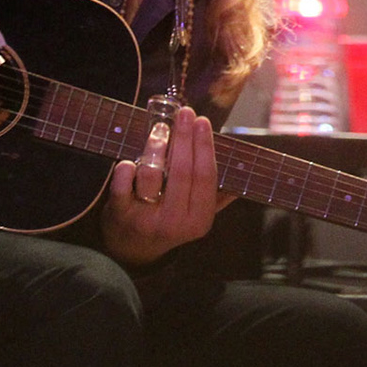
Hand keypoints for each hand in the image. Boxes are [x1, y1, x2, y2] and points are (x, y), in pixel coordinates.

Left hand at [100, 105, 235, 265]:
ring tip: (159, 129)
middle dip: (183, 138)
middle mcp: (175, 220)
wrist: (134, 252)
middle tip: (184, 114)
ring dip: (156, 147)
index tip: (202, 121)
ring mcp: (146, 218)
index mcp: (200, 219)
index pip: (205, 176)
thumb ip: (219, 195)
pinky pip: (122, 188)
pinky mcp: (120, 215)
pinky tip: (130, 159)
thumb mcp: (198, 216)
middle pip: (181, 171)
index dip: (204, 146)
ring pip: (152, 174)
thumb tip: (245, 169)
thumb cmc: (171, 224)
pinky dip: (125, 170)